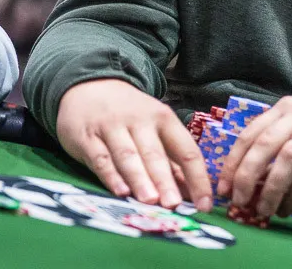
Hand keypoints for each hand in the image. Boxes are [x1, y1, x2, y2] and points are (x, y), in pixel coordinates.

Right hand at [56, 79, 210, 211]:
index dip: (197, 178)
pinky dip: (111, 175)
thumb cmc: (129, 116)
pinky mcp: (87, 136)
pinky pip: (101, 158)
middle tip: (174, 204)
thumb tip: (192, 195)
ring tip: (150, 201)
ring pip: (128, 156)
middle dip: (165, 180)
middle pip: (155, 153)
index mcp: (164, 119)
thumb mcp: (154, 129)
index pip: (186, 150)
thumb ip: (171, 162)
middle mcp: (140, 121)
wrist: (89, 86)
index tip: (204, 205)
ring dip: (140, 178)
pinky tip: (120, 191)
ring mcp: (112, 127)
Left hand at [218, 97, 291, 218]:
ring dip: (271, 188)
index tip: (224, 187)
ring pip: (287, 158)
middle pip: (264, 143)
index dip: (234, 162)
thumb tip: (247, 186)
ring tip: (263, 211)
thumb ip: (277, 153)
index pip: (250, 133)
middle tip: (238, 202)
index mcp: (286, 108)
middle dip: (246, 175)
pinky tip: (288, 208)